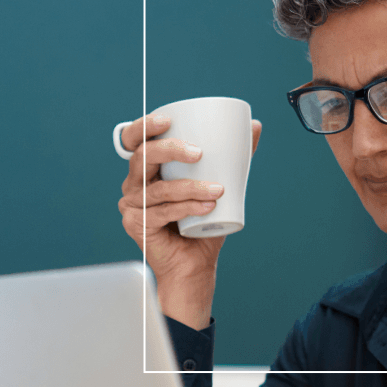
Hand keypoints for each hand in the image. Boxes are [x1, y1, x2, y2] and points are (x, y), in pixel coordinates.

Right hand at [117, 114, 262, 327]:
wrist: (195, 266)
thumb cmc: (203, 226)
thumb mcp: (220, 183)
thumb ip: (235, 157)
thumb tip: (255, 126)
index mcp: (148, 170)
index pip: (135, 140)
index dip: (144, 126)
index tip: (168, 120)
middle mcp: (134, 185)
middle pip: (142, 157)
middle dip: (170, 149)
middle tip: (198, 152)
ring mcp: (131, 205)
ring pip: (157, 188)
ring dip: (189, 187)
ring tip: (217, 189)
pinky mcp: (136, 225)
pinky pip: (161, 212)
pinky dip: (186, 208)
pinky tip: (206, 207)